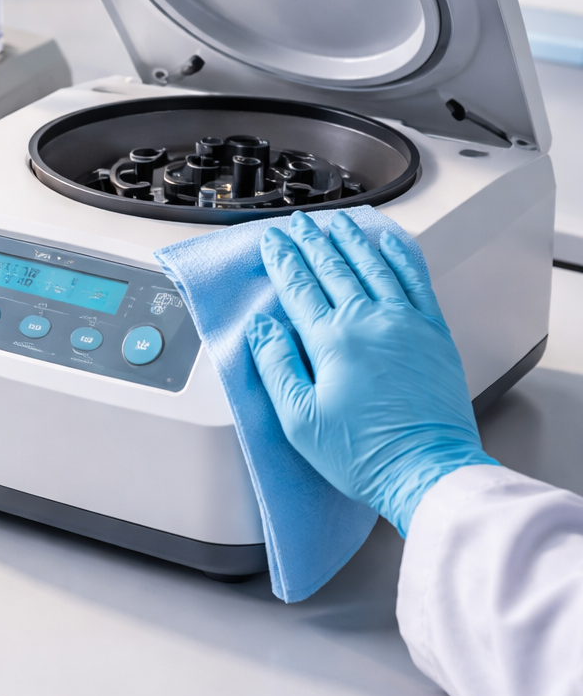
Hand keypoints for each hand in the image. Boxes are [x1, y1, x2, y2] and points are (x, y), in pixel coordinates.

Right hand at [245, 210, 496, 536]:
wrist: (428, 471)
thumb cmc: (362, 453)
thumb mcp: (299, 419)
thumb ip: (276, 365)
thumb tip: (262, 327)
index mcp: (332, 340)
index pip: (299, 287)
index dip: (282, 260)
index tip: (271, 242)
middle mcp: (369, 321)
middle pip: (333, 268)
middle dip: (311, 242)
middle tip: (298, 225)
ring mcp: (406, 323)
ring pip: (373, 266)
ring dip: (350, 241)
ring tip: (335, 224)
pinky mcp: (434, 334)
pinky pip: (416, 282)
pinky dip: (401, 258)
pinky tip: (390, 244)